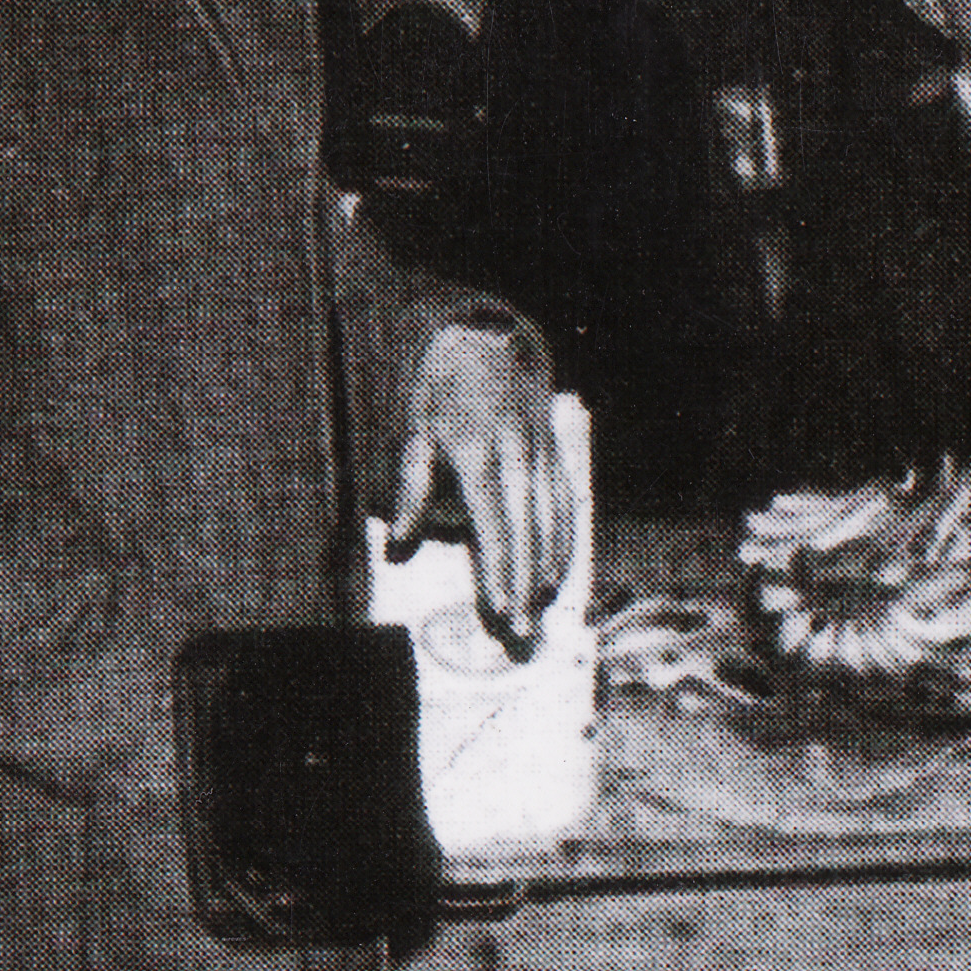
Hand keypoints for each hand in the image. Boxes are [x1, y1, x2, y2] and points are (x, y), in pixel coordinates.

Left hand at [394, 322, 573, 654]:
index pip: (494, 525)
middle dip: (528, 584)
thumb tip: (402, 549)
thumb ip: (412, 492)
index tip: (501, 610)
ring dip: (550, 569)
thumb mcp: (415, 434)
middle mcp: (519, 457)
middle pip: (529, 532)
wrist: (490, 340)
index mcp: (479, 454)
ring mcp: (544, 455)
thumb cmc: (442, 392)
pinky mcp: (558, 452)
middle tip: (524, 630)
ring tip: (543, 609)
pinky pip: (567, 504)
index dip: (500, 571)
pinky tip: (561, 569)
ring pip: (555, 522)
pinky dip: (566, 540)